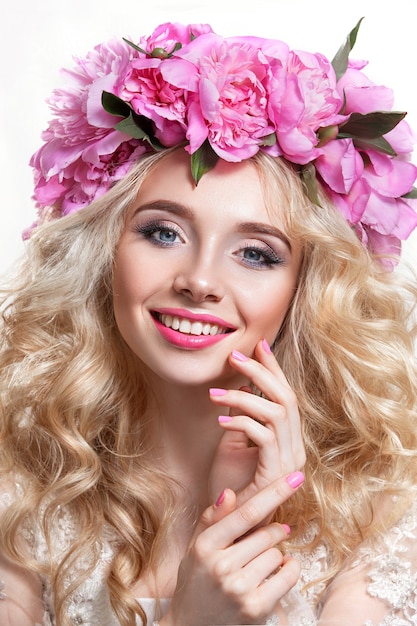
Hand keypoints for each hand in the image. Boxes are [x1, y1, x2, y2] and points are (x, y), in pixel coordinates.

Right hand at [162, 472, 303, 625]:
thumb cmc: (196, 584)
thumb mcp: (196, 549)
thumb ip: (213, 520)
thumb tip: (229, 492)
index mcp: (204, 546)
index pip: (246, 512)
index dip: (274, 492)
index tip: (295, 477)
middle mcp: (220, 566)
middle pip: (266, 534)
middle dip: (271, 534)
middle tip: (264, 542)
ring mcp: (238, 589)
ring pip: (277, 554)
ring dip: (275, 556)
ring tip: (258, 566)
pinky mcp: (256, 608)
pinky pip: (287, 576)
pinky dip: (289, 570)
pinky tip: (279, 572)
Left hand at [208, 339, 305, 507]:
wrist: (225, 527)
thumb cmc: (228, 485)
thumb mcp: (233, 442)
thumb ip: (241, 416)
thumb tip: (239, 386)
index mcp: (288, 440)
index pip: (286, 396)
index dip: (273, 369)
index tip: (259, 344)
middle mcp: (295, 449)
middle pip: (287, 398)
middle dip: (262, 373)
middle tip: (235, 357)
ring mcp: (289, 462)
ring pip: (278, 413)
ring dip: (245, 397)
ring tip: (215, 393)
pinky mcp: (275, 474)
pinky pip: (264, 436)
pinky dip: (241, 422)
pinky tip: (219, 420)